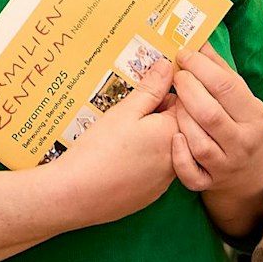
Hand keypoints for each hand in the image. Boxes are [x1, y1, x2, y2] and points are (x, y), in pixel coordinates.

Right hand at [41, 55, 181, 226]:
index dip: (163, 91)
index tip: (145, 88)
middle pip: (174, 125)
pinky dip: (141, 160)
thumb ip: (150, 89)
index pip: (184, 102)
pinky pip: (153, 169)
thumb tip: (167, 66)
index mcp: (174, 132)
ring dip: (149, 137)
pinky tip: (118, 157)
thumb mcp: (124, 111)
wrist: (77, 195)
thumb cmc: (100, 149)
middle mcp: (178, 157)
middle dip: (156, 114)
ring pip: (164, 148)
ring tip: (119, 133)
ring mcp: (165, 180)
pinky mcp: (151, 195)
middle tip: (128, 109)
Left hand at [169, 45, 262, 196]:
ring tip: (174, 102)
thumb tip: (200, 42)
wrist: (252, 172)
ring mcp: (226, 165)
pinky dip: (179, 155)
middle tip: (176, 76)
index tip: (184, 54)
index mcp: (254, 116)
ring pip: (198, 142)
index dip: (200, 66)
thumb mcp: (241, 97)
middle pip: (210, 113)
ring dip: (180, 118)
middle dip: (187, 89)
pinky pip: (190, 172)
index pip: (225, 86)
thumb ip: (220, 70)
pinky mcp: (209, 183)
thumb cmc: (240, 123)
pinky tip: (174, 137)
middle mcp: (242, 142)